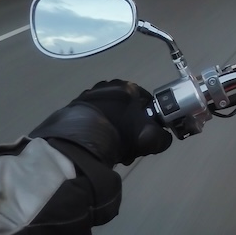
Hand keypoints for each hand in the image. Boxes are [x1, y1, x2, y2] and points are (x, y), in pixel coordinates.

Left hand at [32, 79, 172, 165]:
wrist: (83, 142)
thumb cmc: (121, 134)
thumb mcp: (152, 139)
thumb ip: (163, 137)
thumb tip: (163, 137)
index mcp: (129, 88)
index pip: (147, 101)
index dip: (149, 120)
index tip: (145, 135)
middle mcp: (108, 86)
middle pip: (126, 108)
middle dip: (129, 127)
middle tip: (128, 146)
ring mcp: (88, 95)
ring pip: (109, 114)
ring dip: (112, 129)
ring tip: (111, 148)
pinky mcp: (72, 107)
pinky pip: (91, 119)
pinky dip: (95, 130)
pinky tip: (96, 144)